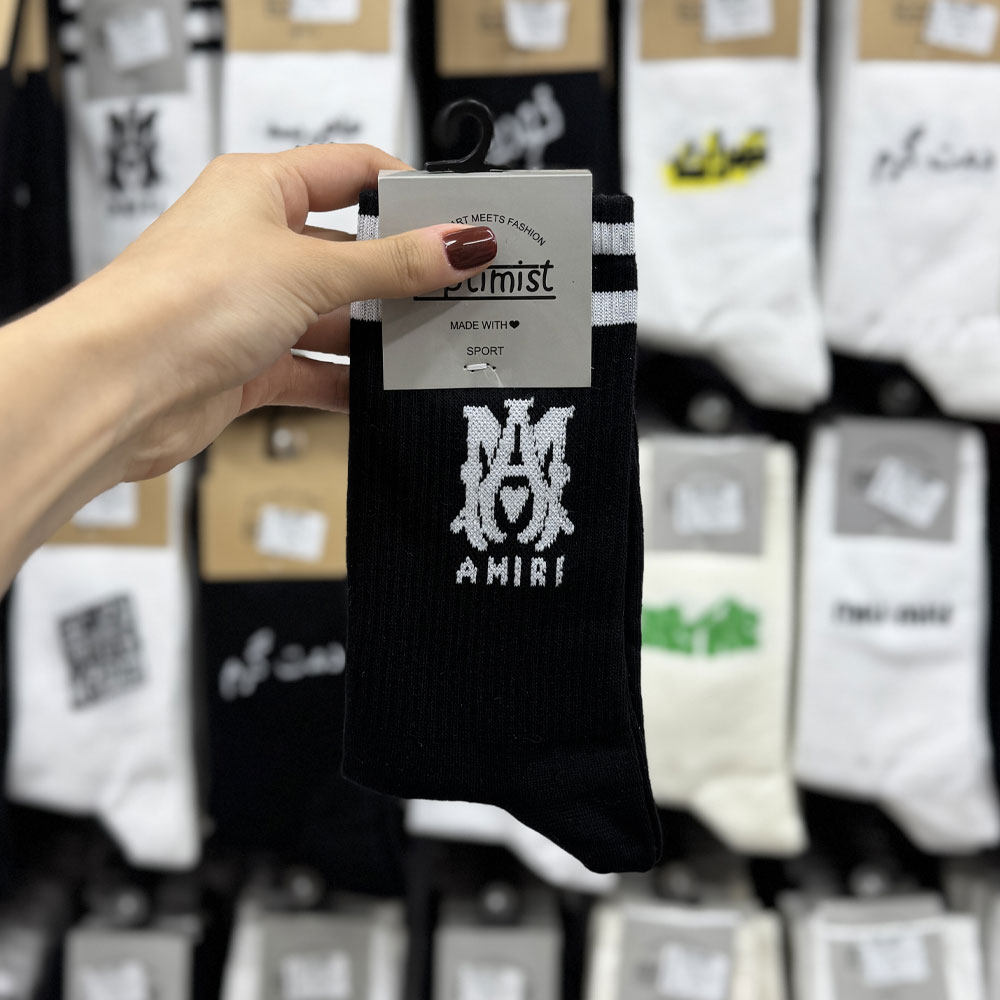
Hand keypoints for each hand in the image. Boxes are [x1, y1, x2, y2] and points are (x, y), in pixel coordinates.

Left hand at [66, 143, 497, 480]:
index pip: (351, 172)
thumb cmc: (179, 301)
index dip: (406, 194)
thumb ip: (389, 264)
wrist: (118, 388)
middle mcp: (254, 243)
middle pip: (350, 251)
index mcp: (259, 189)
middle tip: (454, 291)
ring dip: (376, 334)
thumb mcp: (307, 270)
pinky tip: (380, 392)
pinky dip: (346, 382)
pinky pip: (314, 369)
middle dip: (399, 275)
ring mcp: (252, 306)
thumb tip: (459, 244)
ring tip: (427, 346)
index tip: (456, 222)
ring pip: (335, 315)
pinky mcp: (249, 362)